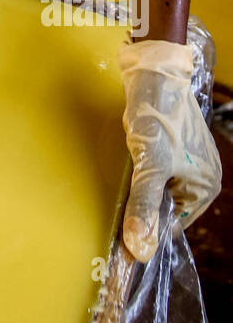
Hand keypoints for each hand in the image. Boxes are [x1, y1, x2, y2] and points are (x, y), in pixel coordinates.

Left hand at [119, 39, 221, 261]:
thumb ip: (143, 207)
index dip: (147, 230)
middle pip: (165, 207)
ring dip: (139, 188)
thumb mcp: (149, 166)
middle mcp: (201, 177)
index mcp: (205, 188)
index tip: (120, 236)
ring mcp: (186, 161)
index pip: (172, 225)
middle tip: (117, 205)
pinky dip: (140, 171)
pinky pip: (154, 171)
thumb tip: (138, 249)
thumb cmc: (157, 118)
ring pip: (157, 189)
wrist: (152, 73)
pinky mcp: (171, 147)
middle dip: (142, 206)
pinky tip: (128, 163)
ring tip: (125, 179)